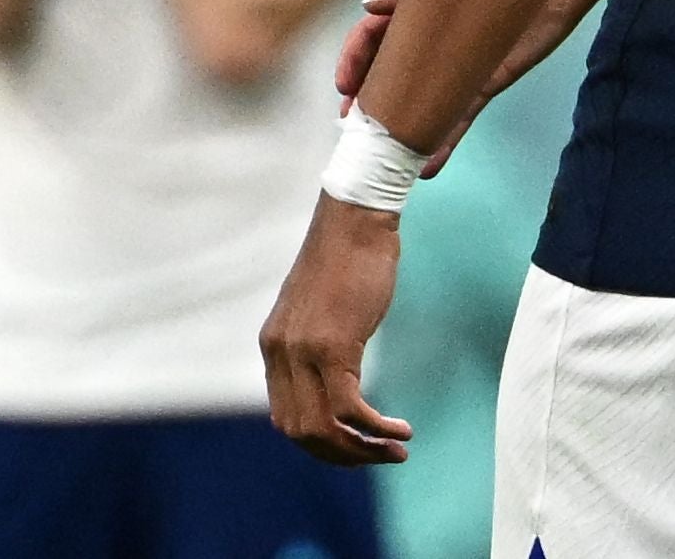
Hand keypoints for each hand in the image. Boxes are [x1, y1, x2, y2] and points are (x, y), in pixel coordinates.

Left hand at [261, 194, 414, 465]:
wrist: (358, 217)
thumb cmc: (351, 254)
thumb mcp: (324, 306)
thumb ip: (319, 340)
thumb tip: (335, 368)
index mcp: (274, 346)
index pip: (286, 417)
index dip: (321, 441)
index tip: (357, 444)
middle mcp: (280, 354)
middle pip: (300, 431)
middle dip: (342, 455)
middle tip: (380, 457)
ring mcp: (303, 352)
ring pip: (323, 427)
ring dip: (361, 450)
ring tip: (395, 451)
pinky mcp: (332, 346)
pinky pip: (348, 408)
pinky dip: (375, 429)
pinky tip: (400, 430)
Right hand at [336, 0, 604, 176]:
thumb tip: (369, 5)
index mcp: (419, 9)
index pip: (372, 36)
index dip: (353, 60)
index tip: (344, 85)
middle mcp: (433, 41)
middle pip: (388, 74)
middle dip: (368, 98)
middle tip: (353, 123)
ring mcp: (457, 65)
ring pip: (420, 101)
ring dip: (400, 127)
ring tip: (384, 153)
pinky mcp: (485, 82)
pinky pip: (459, 116)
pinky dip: (444, 142)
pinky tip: (430, 167)